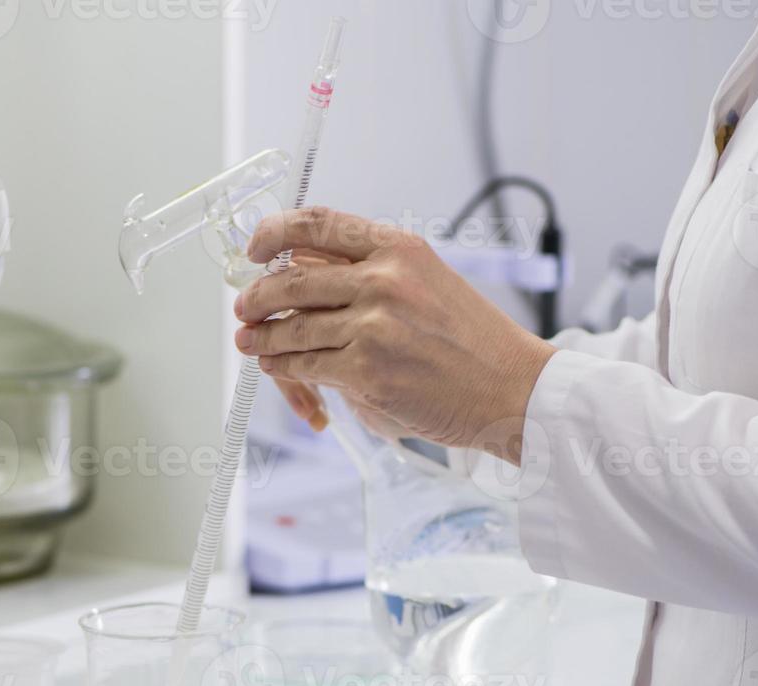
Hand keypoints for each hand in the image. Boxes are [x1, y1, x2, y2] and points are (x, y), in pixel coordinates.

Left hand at [234, 207, 555, 462]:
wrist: (511, 389)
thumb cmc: (473, 343)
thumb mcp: (428, 282)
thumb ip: (373, 273)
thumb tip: (305, 272)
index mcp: (399, 248)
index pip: (317, 224)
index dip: (273, 232)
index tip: (256, 248)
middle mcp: (384, 279)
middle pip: (292, 279)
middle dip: (257, 296)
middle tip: (246, 307)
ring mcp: (373, 325)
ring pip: (293, 327)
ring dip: (263, 338)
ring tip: (251, 342)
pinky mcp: (366, 370)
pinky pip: (306, 364)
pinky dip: (285, 367)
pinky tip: (277, 365)